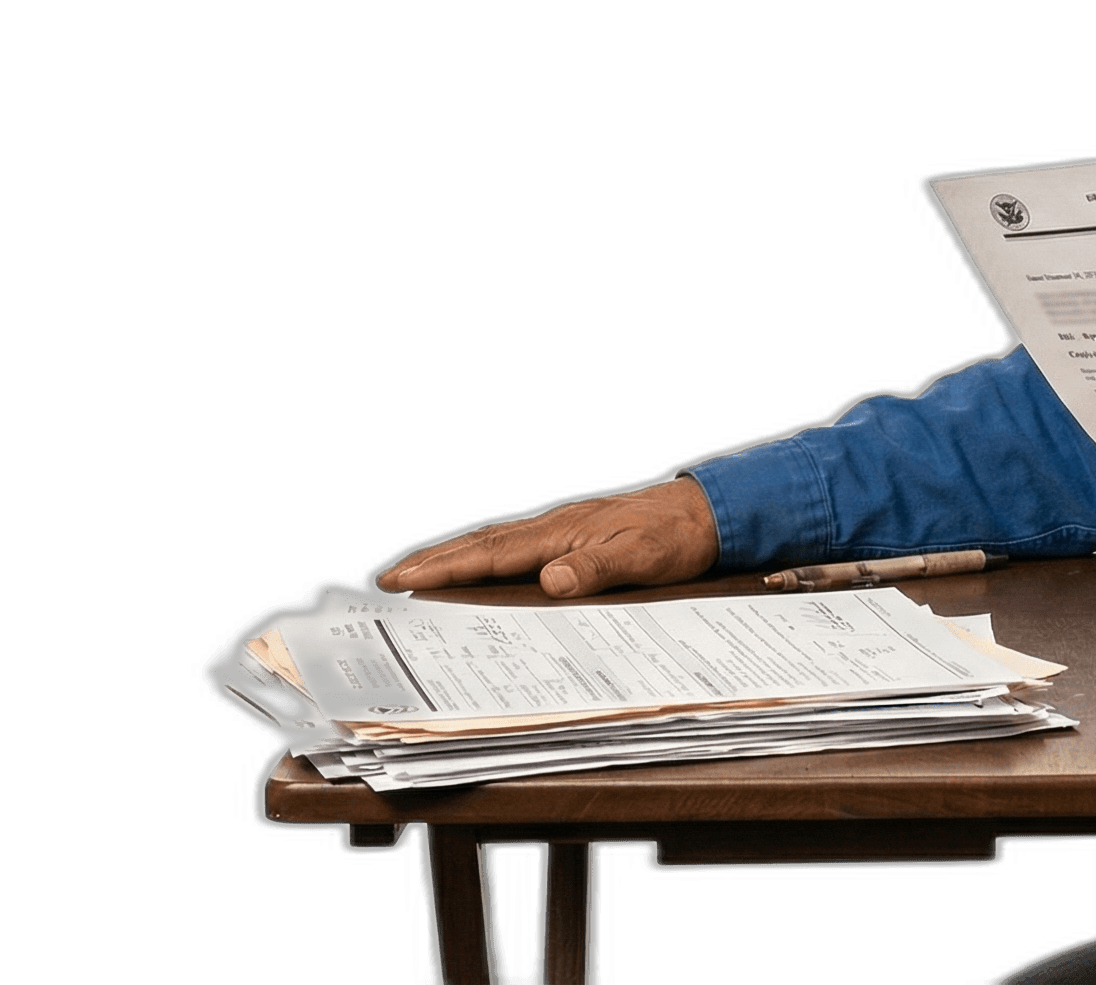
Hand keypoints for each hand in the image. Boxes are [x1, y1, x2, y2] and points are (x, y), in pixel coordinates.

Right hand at [377, 478, 720, 597]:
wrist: (706, 514)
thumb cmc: (676, 537)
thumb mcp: (643, 558)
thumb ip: (598, 569)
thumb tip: (551, 581)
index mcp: (562, 532)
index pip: (492, 554)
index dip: (445, 568)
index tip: (404, 579)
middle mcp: (555, 529)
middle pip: (482, 546)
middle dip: (435, 562)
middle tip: (390, 581)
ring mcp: (562, 532)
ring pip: (496, 546)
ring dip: (456, 560)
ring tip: (418, 576)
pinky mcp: (573, 538)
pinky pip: (517, 550)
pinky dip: (486, 559)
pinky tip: (479, 571)